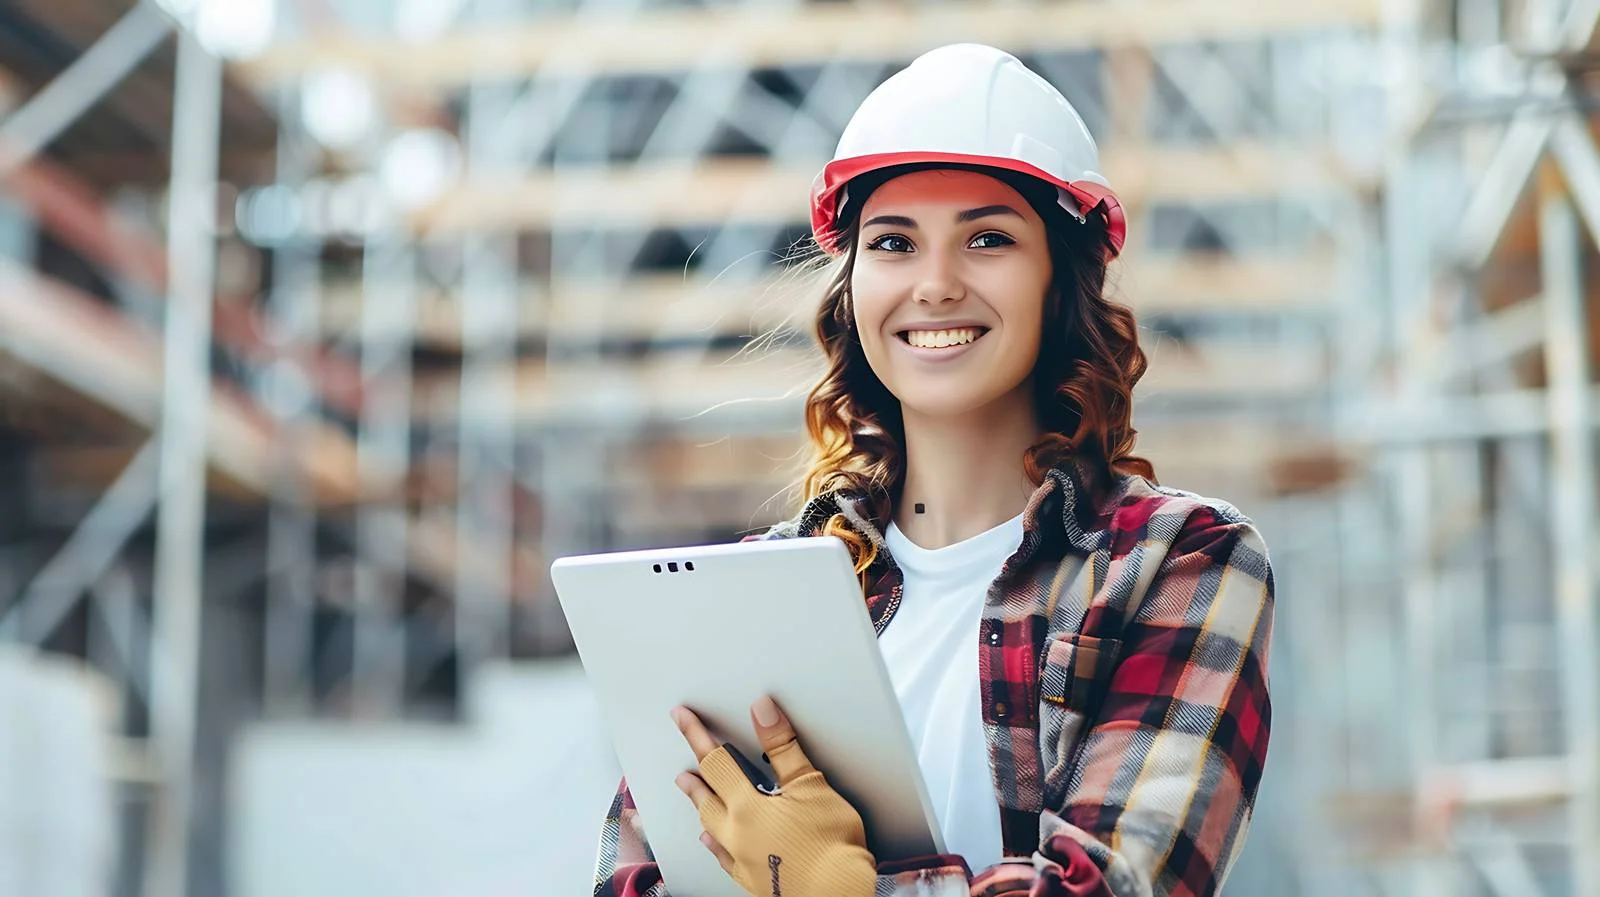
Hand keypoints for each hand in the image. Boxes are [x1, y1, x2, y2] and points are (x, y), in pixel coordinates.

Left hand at [672, 696, 875, 896]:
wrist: (838, 895)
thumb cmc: (830, 844)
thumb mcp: (810, 784)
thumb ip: (783, 747)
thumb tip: (762, 711)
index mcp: (747, 806)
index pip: (715, 761)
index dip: (696, 735)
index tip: (682, 718)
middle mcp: (737, 834)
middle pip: (707, 798)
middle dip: (694, 778)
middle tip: (682, 767)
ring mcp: (743, 860)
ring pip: (712, 828)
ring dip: (701, 807)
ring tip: (692, 795)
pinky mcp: (755, 881)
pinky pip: (724, 860)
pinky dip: (715, 847)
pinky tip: (711, 842)